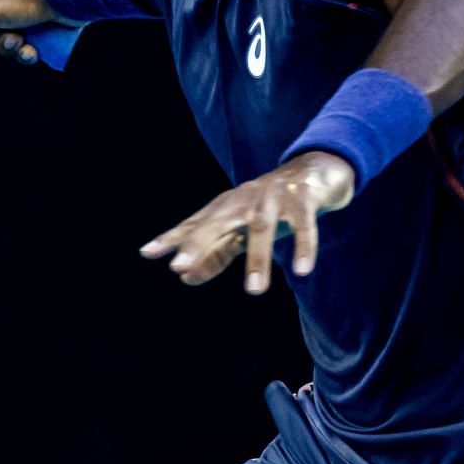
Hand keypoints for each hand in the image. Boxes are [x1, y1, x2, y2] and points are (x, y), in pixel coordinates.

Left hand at [139, 151, 355, 293]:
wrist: (316, 171)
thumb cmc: (270, 206)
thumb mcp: (241, 229)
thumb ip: (214, 252)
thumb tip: (183, 277)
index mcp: (228, 206)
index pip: (196, 223)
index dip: (173, 237)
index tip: (148, 253)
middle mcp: (246, 199)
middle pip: (219, 220)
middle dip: (199, 243)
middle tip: (180, 267)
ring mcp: (275, 197)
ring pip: (262, 228)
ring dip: (259, 259)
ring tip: (254, 291)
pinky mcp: (304, 198)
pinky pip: (304, 224)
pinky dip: (304, 246)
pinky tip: (301, 270)